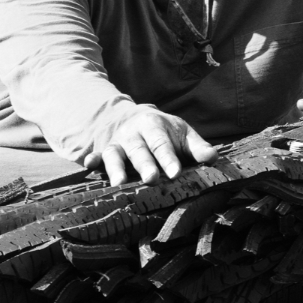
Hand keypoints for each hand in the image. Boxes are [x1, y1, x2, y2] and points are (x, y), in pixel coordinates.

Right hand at [82, 108, 217, 186]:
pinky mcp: (104, 152)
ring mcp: (117, 142)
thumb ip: (197, 147)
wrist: (135, 119)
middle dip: (145, 164)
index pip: (162, 143)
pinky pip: (97, 156)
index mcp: (154, 125)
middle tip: (152, 179)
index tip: (175, 172)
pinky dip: (92, 160)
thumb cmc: (164, 131)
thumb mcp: (182, 133)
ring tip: (120, 183)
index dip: (168, 158)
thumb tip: (213, 158)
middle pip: (139, 150)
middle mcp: (133, 133)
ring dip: (116, 168)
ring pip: (115, 154)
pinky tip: (89, 166)